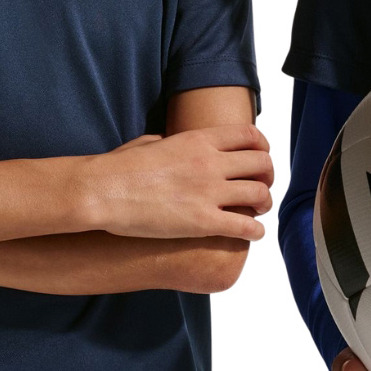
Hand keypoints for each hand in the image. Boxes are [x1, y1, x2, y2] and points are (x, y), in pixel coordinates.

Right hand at [89, 124, 273, 241]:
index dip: (263, 147)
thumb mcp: (150, 142)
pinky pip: (245, 226)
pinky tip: (252, 235)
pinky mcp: (203, 222)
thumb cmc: (119, 168)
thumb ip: (171, 141)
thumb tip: (171, 141)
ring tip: (257, 211)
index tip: (262, 157)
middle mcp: (210, 163)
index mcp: (199, 140)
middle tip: (262, 186)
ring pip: (259, 195)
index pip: (250, 135)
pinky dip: (255, 231)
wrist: (102, 191)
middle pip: (262, 164)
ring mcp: (208, 192)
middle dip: (268, 176)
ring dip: (264, 204)